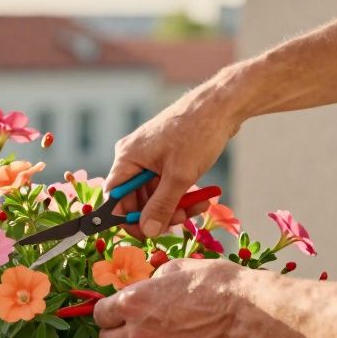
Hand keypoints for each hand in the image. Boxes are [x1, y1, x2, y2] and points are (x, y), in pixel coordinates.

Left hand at [93, 259, 254, 337]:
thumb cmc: (218, 284)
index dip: (108, 311)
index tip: (117, 311)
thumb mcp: (178, 268)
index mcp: (133, 302)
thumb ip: (153, 281)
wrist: (249, 314)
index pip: (100, 314)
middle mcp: (137, 332)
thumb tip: (148, 288)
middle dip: (116, 333)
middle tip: (131, 327)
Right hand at [107, 80, 243, 237]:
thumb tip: (147, 231)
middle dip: (159, 213)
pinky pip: (165, 183)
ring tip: (198, 207)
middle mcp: (133, 157)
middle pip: (135, 198)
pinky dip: (180, 193)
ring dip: (174, 205)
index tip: (148, 232)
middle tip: (182, 221)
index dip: (127, 219)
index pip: (114, 198)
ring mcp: (149, 156)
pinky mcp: (165, 156)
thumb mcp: (179, 177)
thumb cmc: (197, 134)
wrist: (222, 105)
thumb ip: (161, 207)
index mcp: (127, 158)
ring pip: (153, 193)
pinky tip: (200, 198)